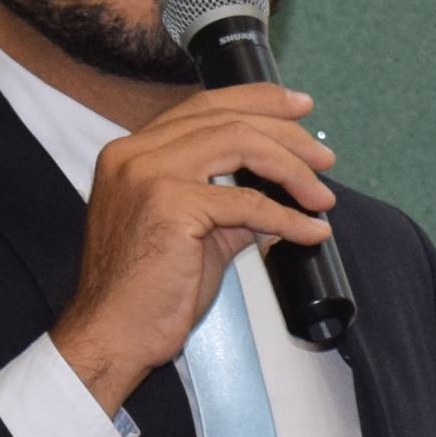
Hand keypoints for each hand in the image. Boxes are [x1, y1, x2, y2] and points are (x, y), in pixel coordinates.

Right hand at [45, 83, 333, 412]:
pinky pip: (247, 202)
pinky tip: (309, 230)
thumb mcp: (192, 236)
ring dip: (292, 168)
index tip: (298, 109)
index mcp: (133, 154)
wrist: (112, 335)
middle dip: (286, 133)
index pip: (203, 106)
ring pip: (240, 144)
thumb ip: (227, 207)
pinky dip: (287, 216)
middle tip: (324, 158)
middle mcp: (135, 154)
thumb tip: (273, 198)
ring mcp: (149, 175)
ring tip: (321, 195)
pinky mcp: (170, 206)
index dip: (257, 101)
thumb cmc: (143, 295)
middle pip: (227, 118)